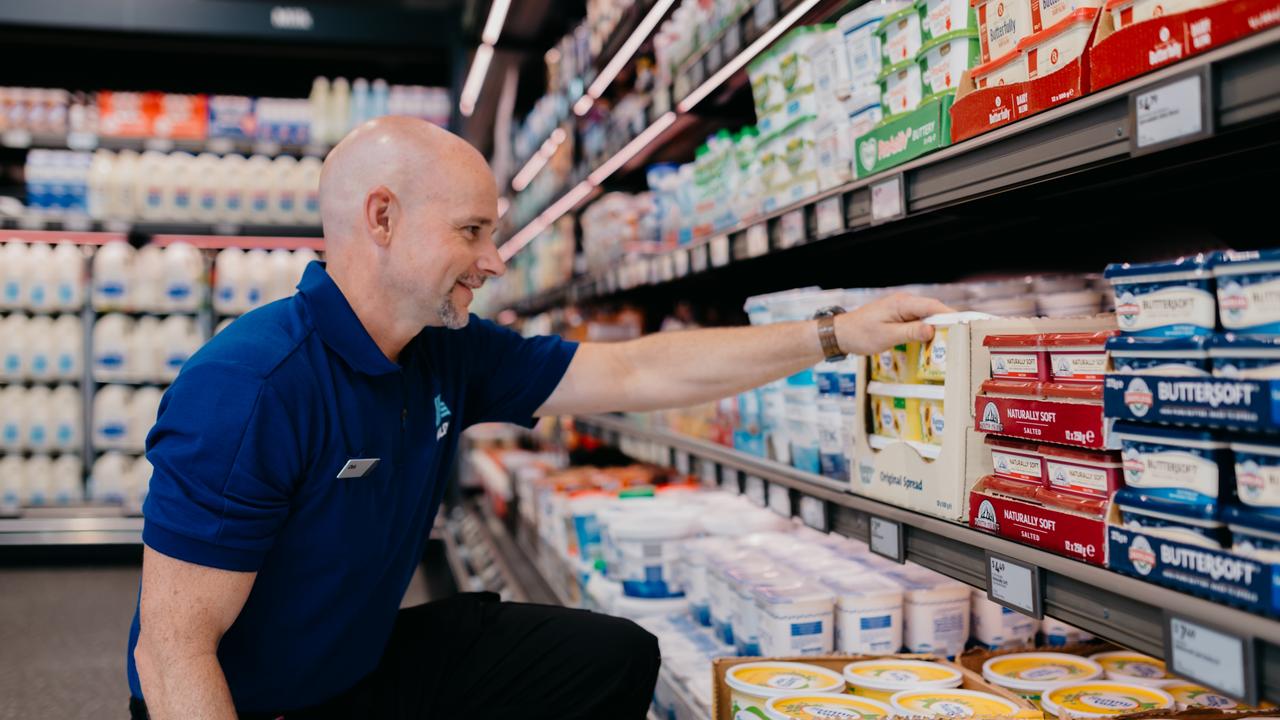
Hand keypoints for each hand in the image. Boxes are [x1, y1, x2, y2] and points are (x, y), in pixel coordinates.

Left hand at [834, 293, 952, 356]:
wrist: (841, 333)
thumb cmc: (860, 334)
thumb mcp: (887, 336)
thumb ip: (910, 332)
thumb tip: (932, 330)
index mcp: (902, 304)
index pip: (933, 307)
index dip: (951, 315)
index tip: (966, 325)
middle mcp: (904, 303)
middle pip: (933, 311)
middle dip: (947, 324)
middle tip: (961, 338)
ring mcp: (902, 310)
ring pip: (926, 318)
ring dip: (937, 329)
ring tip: (951, 342)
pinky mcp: (899, 317)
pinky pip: (918, 322)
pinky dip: (926, 331)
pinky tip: (932, 343)